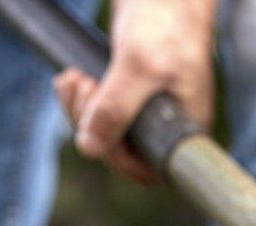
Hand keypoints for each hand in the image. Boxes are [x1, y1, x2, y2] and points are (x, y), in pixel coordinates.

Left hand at [53, 0, 216, 183]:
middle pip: (119, 153)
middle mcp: (167, 130)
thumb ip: (115, 110)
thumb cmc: (164, 26)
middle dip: (90, 122)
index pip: (147, 171)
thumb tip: (89, 150)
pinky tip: (72, 76)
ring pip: (104, 133)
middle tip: (81, 83)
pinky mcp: (128, 96)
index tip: (98, 121)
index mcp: (183, 134)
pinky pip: (97, 113)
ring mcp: (147, 115)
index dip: (116, 156)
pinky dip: (78, 98)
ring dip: (79, 108)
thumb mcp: (137, 68)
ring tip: (75, 76)